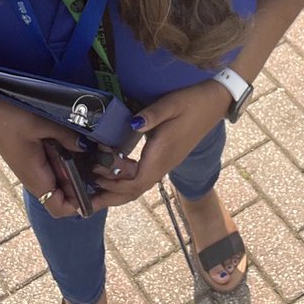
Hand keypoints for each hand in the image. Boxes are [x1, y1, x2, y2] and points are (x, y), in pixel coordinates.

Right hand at [0, 97, 87, 217]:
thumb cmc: (9, 118)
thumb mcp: (40, 124)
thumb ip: (65, 136)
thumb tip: (88, 147)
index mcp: (36, 177)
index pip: (61, 207)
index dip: (81, 202)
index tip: (98, 184)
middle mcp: (36, 179)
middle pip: (65, 197)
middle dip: (85, 187)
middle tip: (102, 167)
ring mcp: (34, 171)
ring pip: (62, 184)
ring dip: (77, 174)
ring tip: (95, 156)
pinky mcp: (34, 161)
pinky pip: (55, 171)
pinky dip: (68, 164)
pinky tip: (78, 146)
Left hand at [90, 81, 228, 210]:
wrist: (215, 103)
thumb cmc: (193, 102)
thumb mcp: (172, 104)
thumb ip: (152, 115)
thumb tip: (133, 123)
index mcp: (162, 154)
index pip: (135, 181)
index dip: (115, 183)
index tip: (95, 174)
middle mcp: (163, 164)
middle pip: (135, 191)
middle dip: (111, 197)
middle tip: (88, 201)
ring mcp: (165, 163)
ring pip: (139, 187)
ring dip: (117, 192)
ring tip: (95, 192)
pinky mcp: (166, 158)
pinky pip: (143, 178)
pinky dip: (126, 182)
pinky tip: (114, 174)